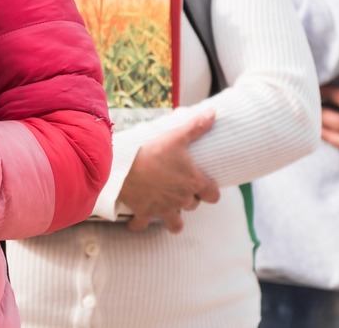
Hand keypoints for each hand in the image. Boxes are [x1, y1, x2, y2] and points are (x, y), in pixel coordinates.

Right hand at [119, 111, 220, 233]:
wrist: (124, 167)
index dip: (211, 191)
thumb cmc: (152, 152)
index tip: (205, 185)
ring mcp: (163, 209)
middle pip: (193, 206)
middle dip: (189, 199)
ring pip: (176, 224)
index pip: (213, 196)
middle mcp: (181, 199)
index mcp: (193, 183)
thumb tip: (213, 113)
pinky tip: (138, 219)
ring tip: (168, 208)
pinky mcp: (145, 212)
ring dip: (174, 219)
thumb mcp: (176, 137)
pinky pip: (143, 225)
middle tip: (180, 187)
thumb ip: (196, 127)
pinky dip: (140, 224)